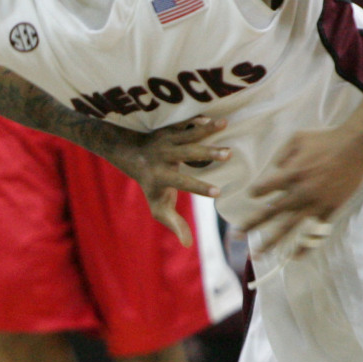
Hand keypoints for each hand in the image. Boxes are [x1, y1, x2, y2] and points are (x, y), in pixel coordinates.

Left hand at [113, 118, 231, 246]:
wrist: (133, 154)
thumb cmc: (152, 185)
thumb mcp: (159, 206)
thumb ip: (174, 223)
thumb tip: (188, 245)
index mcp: (162, 176)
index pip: (182, 183)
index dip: (199, 188)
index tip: (219, 192)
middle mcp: (164, 156)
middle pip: (187, 154)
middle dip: (207, 153)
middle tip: (229, 154)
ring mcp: (167, 139)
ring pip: (188, 134)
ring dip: (207, 129)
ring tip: (226, 124)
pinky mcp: (170, 127)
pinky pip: (184, 122)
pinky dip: (197, 119)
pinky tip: (213, 117)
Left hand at [248, 126, 362, 254]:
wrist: (357, 146)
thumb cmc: (326, 140)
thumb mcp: (297, 138)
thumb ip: (282, 155)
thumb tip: (275, 169)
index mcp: (290, 174)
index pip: (264, 189)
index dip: (257, 192)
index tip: (254, 194)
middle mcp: (300, 192)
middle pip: (270, 213)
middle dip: (251, 225)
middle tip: (235, 236)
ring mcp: (315, 203)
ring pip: (289, 227)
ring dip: (272, 242)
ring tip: (258, 254)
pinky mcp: (330, 209)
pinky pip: (315, 232)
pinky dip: (305, 245)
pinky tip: (295, 256)